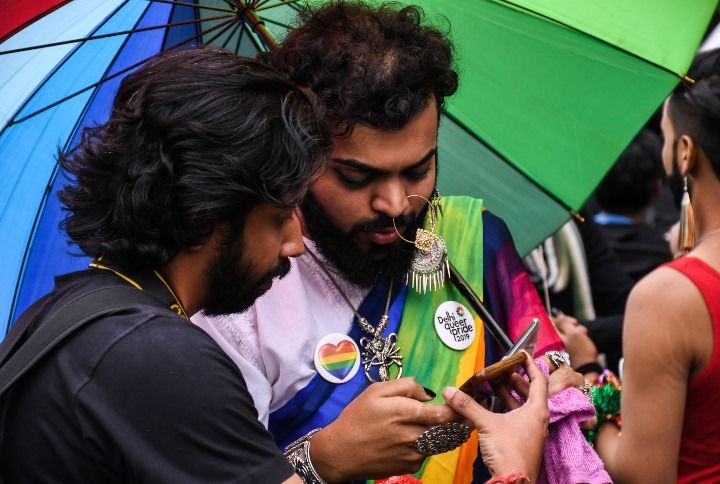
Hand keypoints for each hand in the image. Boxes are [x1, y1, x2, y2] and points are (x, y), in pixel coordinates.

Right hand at [310, 377, 457, 481]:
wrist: (341, 452)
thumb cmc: (357, 418)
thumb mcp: (375, 391)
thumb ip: (406, 386)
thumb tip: (428, 394)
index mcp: (404, 413)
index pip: (443, 413)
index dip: (457, 409)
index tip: (461, 403)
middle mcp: (412, 435)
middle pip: (446, 430)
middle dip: (456, 422)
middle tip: (461, 415)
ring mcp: (413, 454)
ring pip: (440, 442)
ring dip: (443, 434)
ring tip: (438, 425)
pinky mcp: (411, 467)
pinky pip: (427, 453)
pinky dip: (427, 445)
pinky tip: (415, 439)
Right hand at [443, 354, 548, 479]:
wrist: (513, 483)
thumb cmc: (510, 453)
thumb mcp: (486, 424)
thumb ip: (468, 405)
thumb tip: (451, 391)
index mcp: (537, 409)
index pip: (538, 379)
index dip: (529, 365)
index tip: (521, 355)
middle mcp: (537, 419)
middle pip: (530, 391)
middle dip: (515, 379)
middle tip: (501, 369)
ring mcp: (531, 431)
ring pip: (522, 405)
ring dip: (509, 394)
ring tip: (493, 384)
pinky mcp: (523, 440)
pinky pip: (517, 417)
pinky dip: (505, 408)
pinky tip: (491, 407)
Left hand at [551, 312, 597, 367]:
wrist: (588, 367)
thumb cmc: (581, 350)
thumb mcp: (574, 333)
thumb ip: (564, 323)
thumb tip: (556, 314)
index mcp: (552, 337)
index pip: (550, 322)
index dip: (559, 317)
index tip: (569, 320)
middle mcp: (553, 340)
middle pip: (558, 325)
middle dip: (568, 323)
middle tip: (576, 324)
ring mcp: (559, 344)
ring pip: (565, 330)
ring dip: (574, 328)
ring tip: (583, 332)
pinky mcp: (566, 347)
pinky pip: (569, 336)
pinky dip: (576, 334)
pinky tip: (583, 335)